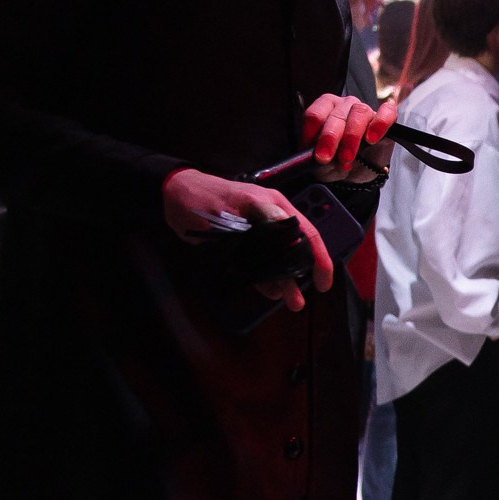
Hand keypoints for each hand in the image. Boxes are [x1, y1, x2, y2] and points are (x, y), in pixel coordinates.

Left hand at [161, 169, 331, 310]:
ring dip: (285, 281)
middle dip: (303, 275)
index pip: (306, 233)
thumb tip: (293, 235)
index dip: (319, 257)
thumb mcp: (237, 203)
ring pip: (280, 260)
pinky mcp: (245, 244)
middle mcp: (272, 220)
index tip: (323, 280)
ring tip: (291, 302)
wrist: (175, 196)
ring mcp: (259, 234)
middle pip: (297, 250)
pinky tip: (271, 291)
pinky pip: (262, 264)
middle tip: (302, 298)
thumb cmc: (203, 196)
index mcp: (275, 206)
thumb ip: (266, 218)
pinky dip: (266, 279)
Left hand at [301, 93, 395, 175]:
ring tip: (347, 158)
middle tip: (325, 158)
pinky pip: (387, 112)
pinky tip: (372, 138)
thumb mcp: (321, 164)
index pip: (315, 113)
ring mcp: (366, 110)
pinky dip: (380, 123)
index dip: (311, 132)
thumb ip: (315, 158)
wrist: (356, 174)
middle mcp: (344, 106)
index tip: (312, 151)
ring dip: (352, 136)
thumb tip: (314, 156)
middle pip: (337, 115)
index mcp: (324, 110)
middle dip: (330, 138)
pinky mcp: (385, 119)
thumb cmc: (335, 162)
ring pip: (359, 112)